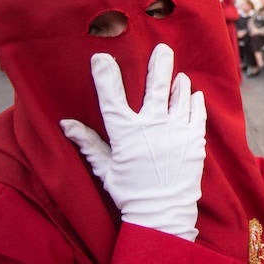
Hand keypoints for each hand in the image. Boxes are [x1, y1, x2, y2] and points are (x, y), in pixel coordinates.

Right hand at [60, 44, 206, 241]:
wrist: (162, 215)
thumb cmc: (129, 193)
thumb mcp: (105, 169)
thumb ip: (88, 144)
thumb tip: (66, 124)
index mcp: (126, 133)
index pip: (112, 96)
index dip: (105, 75)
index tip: (101, 57)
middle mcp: (153, 127)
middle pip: (156, 87)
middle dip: (159, 64)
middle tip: (162, 48)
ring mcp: (177, 132)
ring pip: (180, 97)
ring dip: (179, 84)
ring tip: (180, 77)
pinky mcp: (195, 141)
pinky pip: (197, 114)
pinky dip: (195, 102)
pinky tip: (195, 95)